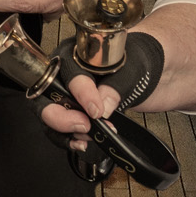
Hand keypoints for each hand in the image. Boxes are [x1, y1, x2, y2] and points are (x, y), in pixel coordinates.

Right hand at [36, 31, 163, 143]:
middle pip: (45, 96)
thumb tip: (103, 105)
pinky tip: (83, 144)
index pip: (67, 72)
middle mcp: (64, 73)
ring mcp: (67, 94)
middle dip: (60, 116)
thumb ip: (117, 84)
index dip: (80, 93)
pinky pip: (60, 129)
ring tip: (88, 136)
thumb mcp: (133, 67)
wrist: (150, 72)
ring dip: (65, 131)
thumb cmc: (138, 59)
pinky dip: (69, 140)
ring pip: (49, 116)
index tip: (96, 110)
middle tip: (84, 125)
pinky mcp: (74, 112)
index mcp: (75, 52)